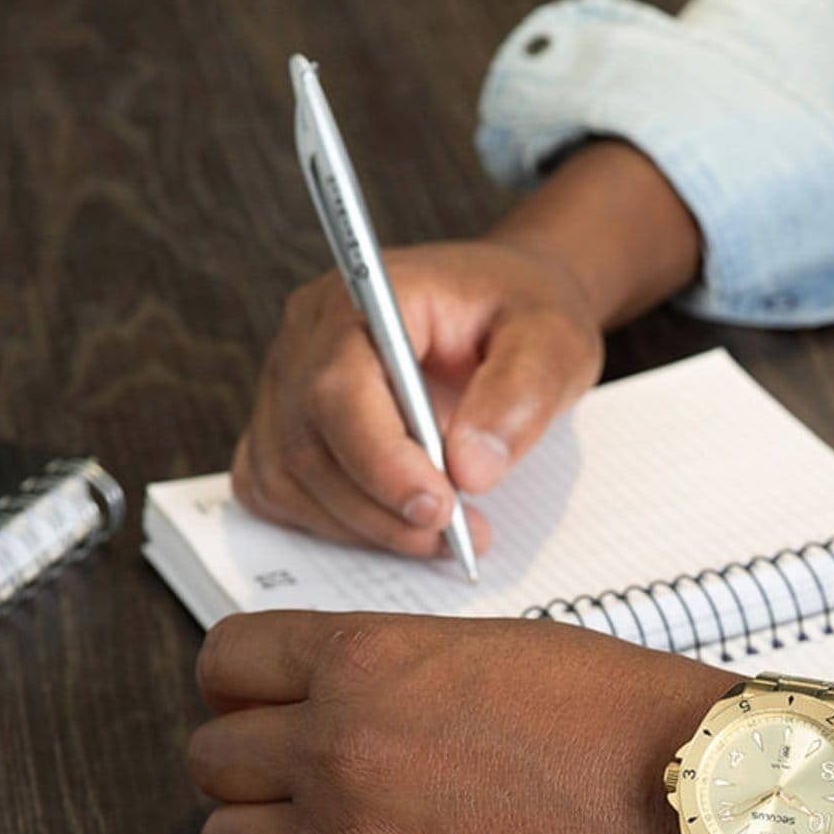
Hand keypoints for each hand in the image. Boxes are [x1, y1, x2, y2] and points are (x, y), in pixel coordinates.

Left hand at [188, 612, 722, 833]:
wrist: (692, 806)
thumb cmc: (620, 718)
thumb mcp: (496, 647)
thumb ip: (395, 664)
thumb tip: (346, 689)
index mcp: (365, 662)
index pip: (226, 661)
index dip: (241, 678)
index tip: (259, 694)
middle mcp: (339, 750)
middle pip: (212, 758)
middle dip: (249, 758)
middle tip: (297, 763)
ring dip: (265, 832)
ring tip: (321, 826)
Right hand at [234, 239, 603, 556]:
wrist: (507, 312)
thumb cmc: (524, 315)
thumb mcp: (553, 343)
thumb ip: (518, 397)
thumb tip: (471, 471)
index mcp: (367, 298)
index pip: (339, 388)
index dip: (381, 461)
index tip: (441, 509)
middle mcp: (309, 335)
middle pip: (307, 444)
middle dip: (382, 510)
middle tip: (460, 535)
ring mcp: (289, 380)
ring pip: (289, 478)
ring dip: (365, 526)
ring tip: (445, 534)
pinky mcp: (289, 423)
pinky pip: (280, 490)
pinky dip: (335, 523)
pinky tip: (398, 524)